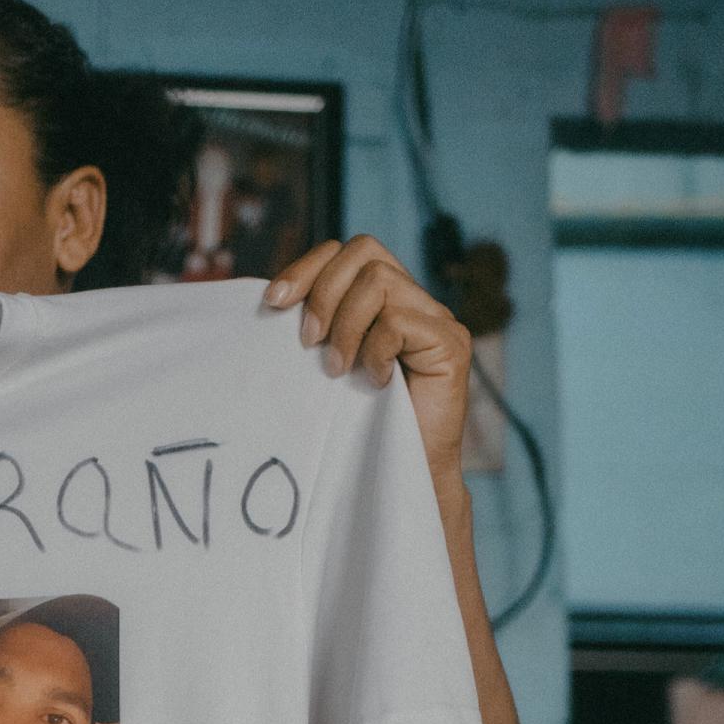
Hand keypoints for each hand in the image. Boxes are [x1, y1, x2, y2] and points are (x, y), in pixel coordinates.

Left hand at [264, 236, 472, 486]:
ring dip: (346, 326)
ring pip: (379, 281)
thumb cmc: (360, 425)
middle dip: (323, 293)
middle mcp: (414, 299)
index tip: (273, 302)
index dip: (306, 266)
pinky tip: (376, 382)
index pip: (345, 250)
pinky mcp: (452, 342)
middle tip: (307, 343)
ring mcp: (437, 318)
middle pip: (364, 251)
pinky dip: (376, 351)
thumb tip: (271, 299)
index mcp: (383, 299)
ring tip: (337, 370)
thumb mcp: (326, 364)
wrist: (403, 473)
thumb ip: (315, 327)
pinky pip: (398, 322)